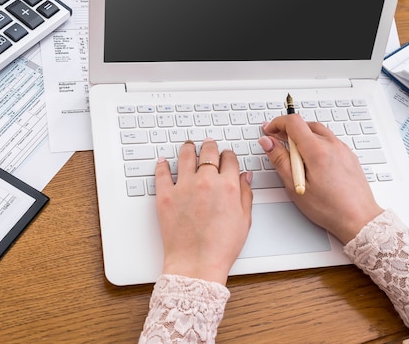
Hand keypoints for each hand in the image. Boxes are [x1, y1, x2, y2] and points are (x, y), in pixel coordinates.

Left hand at [155, 139, 252, 284]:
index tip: (226, 156)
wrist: (196, 263)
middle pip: (208, 151)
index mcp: (228, 186)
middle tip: (208, 145)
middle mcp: (206, 181)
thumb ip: (245, 194)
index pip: (229, 158)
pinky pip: (162, 172)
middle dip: (210, 146)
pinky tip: (164, 161)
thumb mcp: (244, 220)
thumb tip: (245, 177)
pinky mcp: (165, 195)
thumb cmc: (220, 247)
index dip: (228, 155)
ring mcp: (184, 186)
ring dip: (188, 148)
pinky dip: (162, 164)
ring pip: (186, 155)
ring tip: (188, 147)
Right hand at [258, 114, 382, 243]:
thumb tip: (268, 142)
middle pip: (306, 124)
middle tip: (278, 142)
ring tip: (294, 155)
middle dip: (288, 130)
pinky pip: (329, 140)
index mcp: (316, 150)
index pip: (293, 122)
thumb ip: (280, 160)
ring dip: (303, 136)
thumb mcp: (295, 187)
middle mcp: (332, 145)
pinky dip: (316, 143)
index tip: (269, 130)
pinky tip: (312, 161)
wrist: (358, 219)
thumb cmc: (329, 208)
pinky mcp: (349, 155)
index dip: (277, 123)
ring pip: (318, 131)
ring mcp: (343, 149)